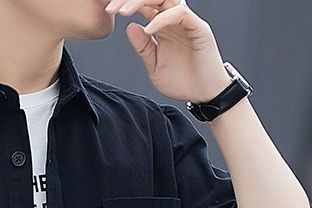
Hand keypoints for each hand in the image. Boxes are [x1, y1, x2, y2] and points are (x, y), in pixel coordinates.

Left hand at [104, 0, 232, 102]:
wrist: (203, 94)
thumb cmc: (183, 81)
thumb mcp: (155, 65)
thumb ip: (143, 47)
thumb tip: (129, 27)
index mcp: (162, 26)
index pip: (143, 5)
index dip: (124, 5)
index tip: (107, 12)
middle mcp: (173, 20)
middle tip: (110, 8)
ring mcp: (186, 22)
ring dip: (142, 2)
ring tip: (123, 12)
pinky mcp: (198, 28)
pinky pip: (179, 14)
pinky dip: (162, 19)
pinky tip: (148, 29)